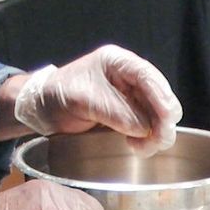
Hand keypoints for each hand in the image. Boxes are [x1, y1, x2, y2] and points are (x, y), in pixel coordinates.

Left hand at [11, 45, 181, 155]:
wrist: (41, 110)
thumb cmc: (58, 96)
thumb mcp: (85, 101)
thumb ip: (117, 112)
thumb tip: (144, 128)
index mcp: (118, 63)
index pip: (148, 76)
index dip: (162, 97)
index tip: (168, 118)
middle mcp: (129, 78)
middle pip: (160, 96)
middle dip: (162, 120)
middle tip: (155, 141)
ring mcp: (130, 96)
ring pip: (157, 114)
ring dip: (155, 133)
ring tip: (141, 147)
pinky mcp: (128, 114)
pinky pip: (147, 126)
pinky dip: (147, 138)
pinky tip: (137, 146)